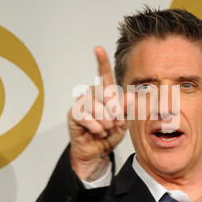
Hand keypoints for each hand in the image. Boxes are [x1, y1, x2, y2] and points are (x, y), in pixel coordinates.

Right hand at [68, 46, 132, 180]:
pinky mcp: (74, 114)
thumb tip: (128, 96)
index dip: (102, 62)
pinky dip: (96, 128)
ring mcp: (82, 104)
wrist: (98, 152)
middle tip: (113, 125)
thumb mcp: (122, 123)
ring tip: (104, 130)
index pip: (104, 76)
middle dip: (114, 113)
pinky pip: (87, 117)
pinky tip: (96, 132)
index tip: (98, 49)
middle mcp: (92, 96)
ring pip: (97, 107)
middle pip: (106, 95)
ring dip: (105, 123)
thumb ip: (125, 110)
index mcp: (105, 95)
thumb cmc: (109, 136)